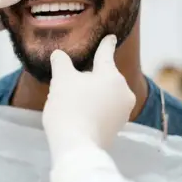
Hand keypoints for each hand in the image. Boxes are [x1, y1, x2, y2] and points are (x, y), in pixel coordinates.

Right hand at [42, 35, 135, 162]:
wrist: (76, 144)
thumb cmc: (69, 106)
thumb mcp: (61, 80)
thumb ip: (61, 62)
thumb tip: (58, 54)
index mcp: (111, 75)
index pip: (106, 54)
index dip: (105, 45)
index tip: (111, 37)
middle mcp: (123, 91)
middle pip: (104, 77)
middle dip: (91, 76)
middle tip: (71, 81)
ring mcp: (122, 112)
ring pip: (105, 94)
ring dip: (92, 93)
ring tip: (72, 100)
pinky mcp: (117, 128)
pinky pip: (105, 110)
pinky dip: (94, 108)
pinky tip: (80, 114)